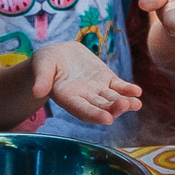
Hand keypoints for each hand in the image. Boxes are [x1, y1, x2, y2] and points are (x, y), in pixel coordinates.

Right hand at [26, 39, 142, 124]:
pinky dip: (128, 89)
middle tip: (125, 106)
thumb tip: (37, 91)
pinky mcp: (106, 80)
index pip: (82, 110)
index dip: (94, 115)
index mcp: (68, 99)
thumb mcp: (41, 67)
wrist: (58, 55)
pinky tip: (137, 91)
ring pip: (112, 99)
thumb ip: (41, 79)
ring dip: (124, 102)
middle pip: (101, 107)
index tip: (107, 119)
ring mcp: (98, 90)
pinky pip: (119, 87)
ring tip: (135, 103)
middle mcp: (85, 99)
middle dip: (113, 108)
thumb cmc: (46, 62)